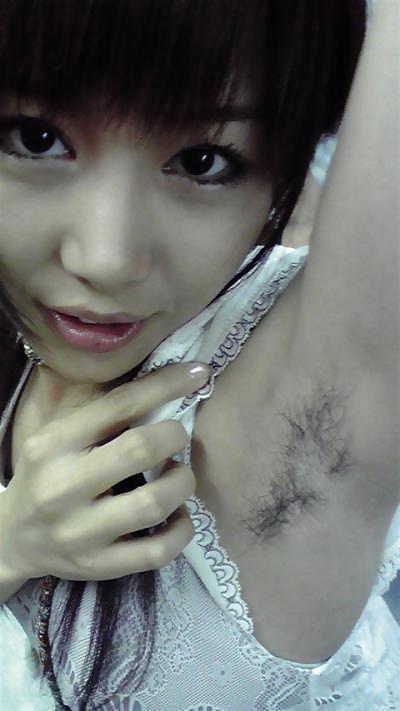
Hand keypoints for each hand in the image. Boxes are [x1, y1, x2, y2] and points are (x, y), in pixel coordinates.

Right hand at [0, 362, 209, 581]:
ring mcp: (80, 533)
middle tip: (177, 436)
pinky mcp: (98, 567)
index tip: (199, 373)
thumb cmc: (46, 476)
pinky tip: (177, 515)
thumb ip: (103, 416)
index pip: (119, 405)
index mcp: (53, 445)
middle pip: (139, 449)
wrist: (12, 539)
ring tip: (177, 477)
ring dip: (182, 483)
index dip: (166, 386)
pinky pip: (158, 551)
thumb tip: (167, 386)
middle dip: (175, 435)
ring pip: (154, 503)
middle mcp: (62, 488)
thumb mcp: (58, 438)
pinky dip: (181, 530)